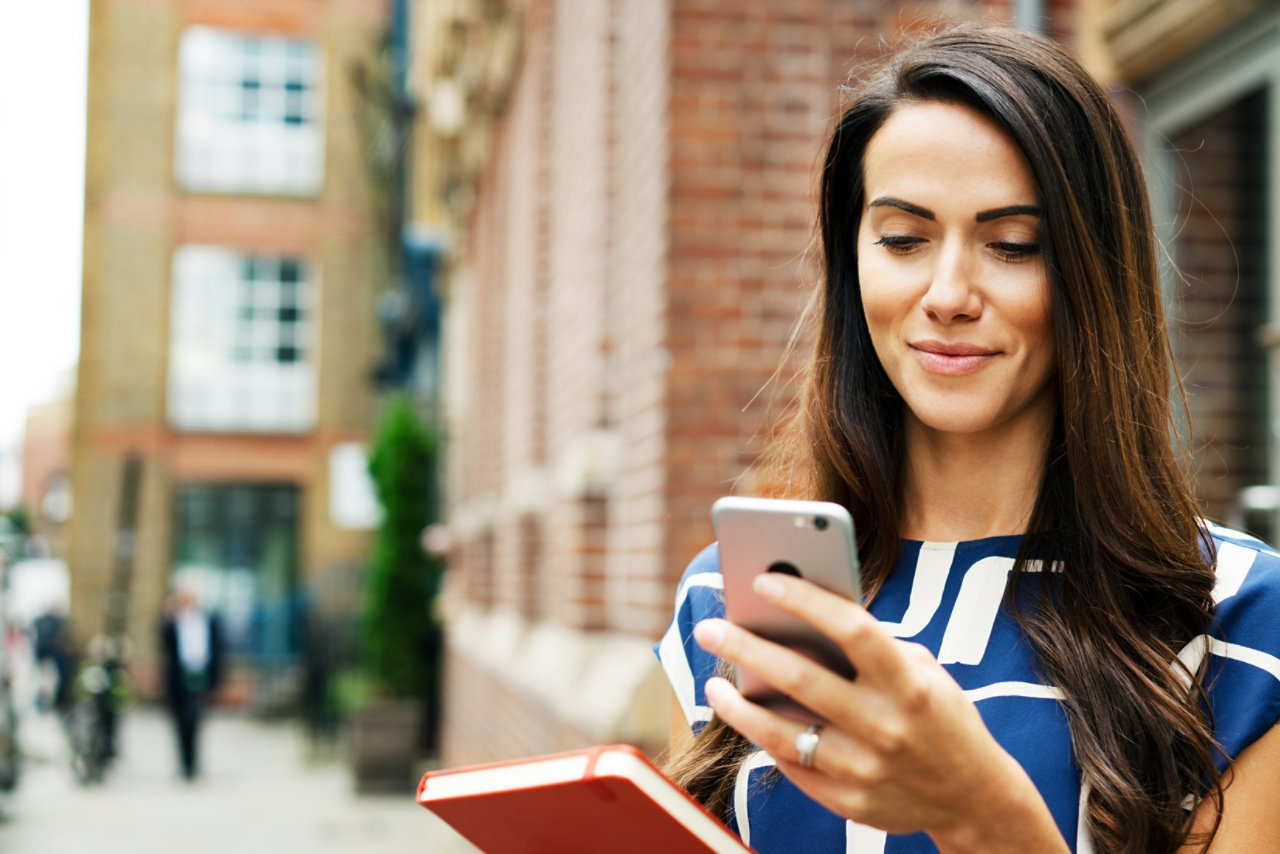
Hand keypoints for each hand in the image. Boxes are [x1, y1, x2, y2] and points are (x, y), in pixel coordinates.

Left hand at [692, 572, 1067, 852]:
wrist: (974, 798)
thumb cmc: (938, 715)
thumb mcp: (923, 672)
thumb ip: (871, 649)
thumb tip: (799, 619)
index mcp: (908, 682)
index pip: (851, 628)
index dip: (805, 599)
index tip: (762, 580)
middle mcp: (885, 725)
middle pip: (801, 678)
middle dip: (746, 648)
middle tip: (710, 628)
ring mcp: (865, 769)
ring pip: (781, 732)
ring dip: (738, 706)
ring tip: (714, 683)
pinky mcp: (849, 801)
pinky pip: (793, 765)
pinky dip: (765, 739)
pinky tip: (747, 719)